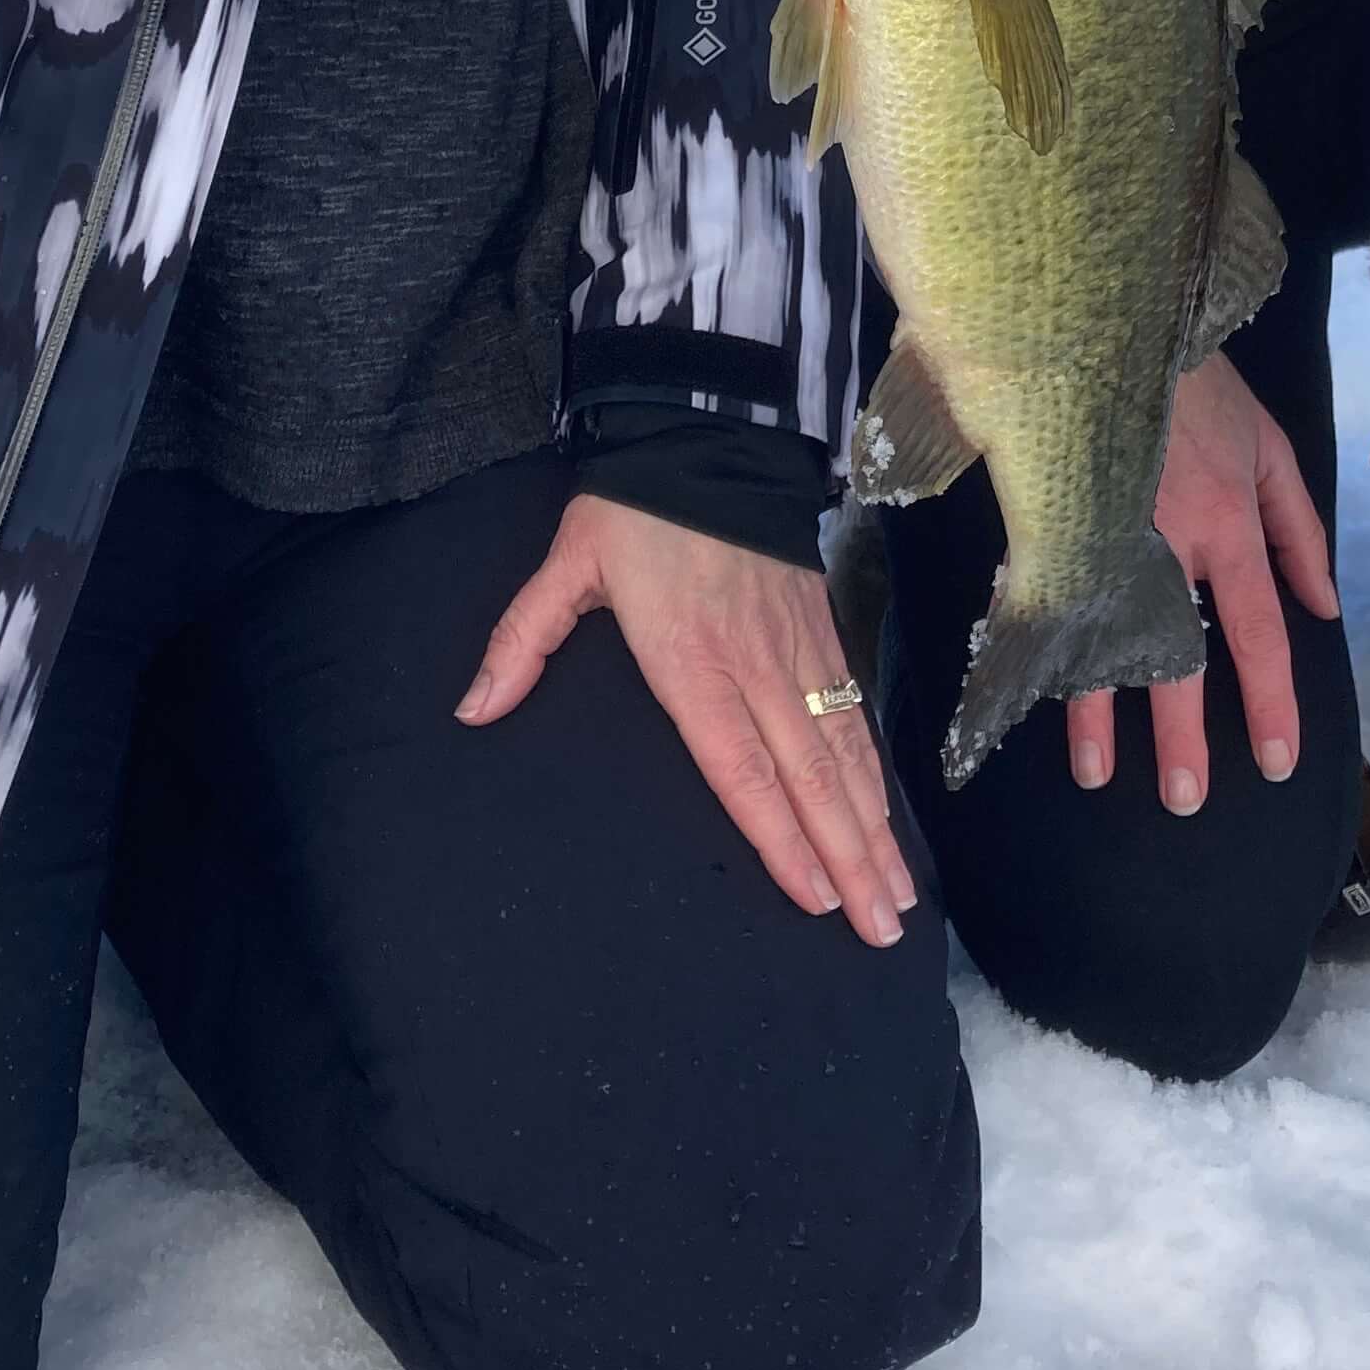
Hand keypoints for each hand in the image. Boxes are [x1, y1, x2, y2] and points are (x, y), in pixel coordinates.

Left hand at [457, 493, 916, 945]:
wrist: (711, 435)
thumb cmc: (633, 511)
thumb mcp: (567, 567)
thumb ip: (522, 642)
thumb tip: (472, 711)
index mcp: (691, 661)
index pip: (739, 766)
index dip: (778, 835)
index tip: (813, 898)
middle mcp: (756, 668)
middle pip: (810, 778)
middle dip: (847, 858)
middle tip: (880, 933)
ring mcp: (798, 653)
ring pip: (844, 755)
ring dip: (873, 830)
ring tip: (896, 899)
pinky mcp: (822, 634)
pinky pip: (855, 720)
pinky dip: (876, 778)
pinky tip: (889, 823)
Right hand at [1062, 354, 1338, 812]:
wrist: (1113, 328)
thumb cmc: (1202, 388)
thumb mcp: (1271, 446)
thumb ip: (1299, 529)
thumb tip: (1325, 607)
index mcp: (1227, 525)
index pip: (1257, 634)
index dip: (1270, 702)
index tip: (1276, 761)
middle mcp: (1169, 546)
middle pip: (1178, 658)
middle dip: (1182, 735)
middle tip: (1187, 800)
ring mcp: (1107, 537)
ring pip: (1105, 641)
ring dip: (1100, 714)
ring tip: (1097, 776)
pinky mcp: (1057, 523)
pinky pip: (1052, 600)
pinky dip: (1046, 652)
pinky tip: (1036, 697)